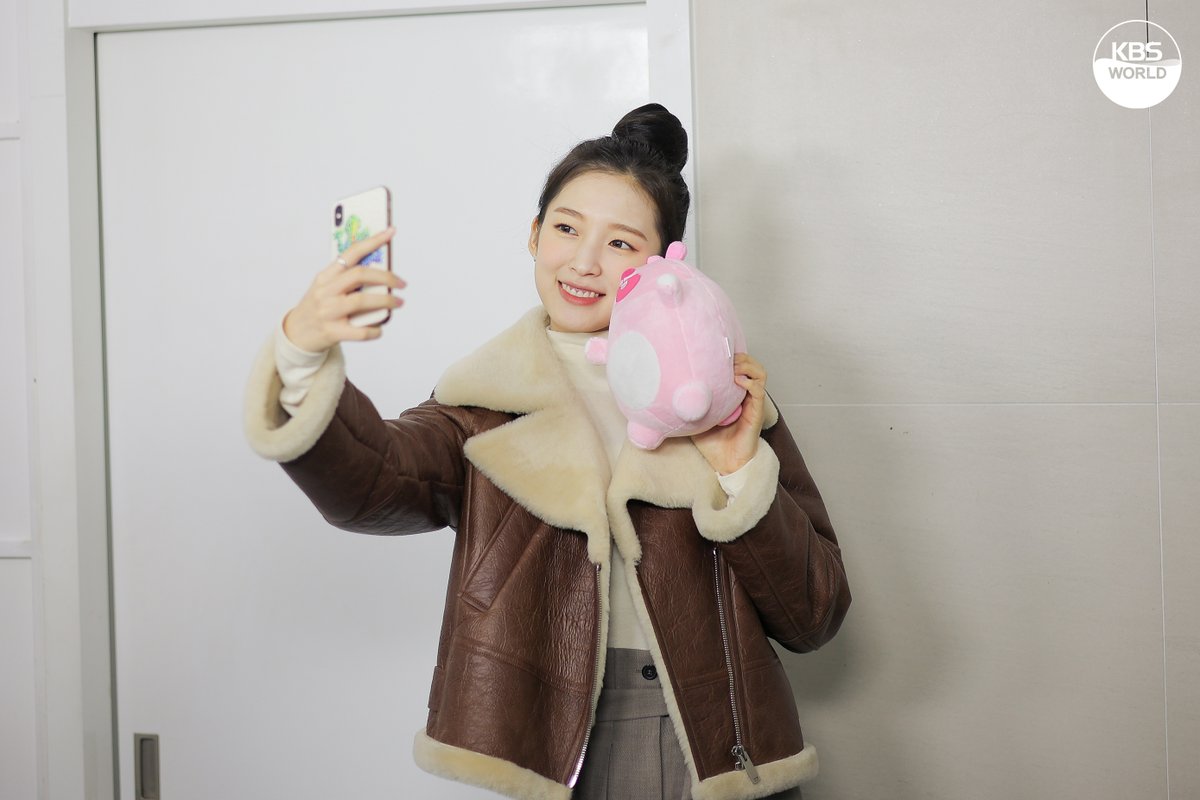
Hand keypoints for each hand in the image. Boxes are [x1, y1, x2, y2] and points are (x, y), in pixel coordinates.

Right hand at [282, 227, 404, 351]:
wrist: (296, 334)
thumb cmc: (318, 308)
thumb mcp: (326, 288)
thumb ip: (346, 280)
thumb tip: (382, 272)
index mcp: (325, 276)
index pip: (351, 252)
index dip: (372, 241)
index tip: (390, 232)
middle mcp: (325, 291)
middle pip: (359, 275)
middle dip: (386, 277)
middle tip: (402, 283)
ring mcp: (327, 312)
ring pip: (361, 301)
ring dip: (386, 301)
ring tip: (399, 303)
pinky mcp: (332, 332)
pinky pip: (360, 331)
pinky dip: (375, 329)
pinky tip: (380, 328)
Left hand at [691, 353, 767, 474]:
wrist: (725, 463)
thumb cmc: (713, 443)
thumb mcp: (695, 418)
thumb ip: (688, 405)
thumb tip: (666, 393)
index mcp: (734, 395)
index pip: (739, 367)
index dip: (731, 357)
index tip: (715, 354)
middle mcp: (746, 396)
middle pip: (752, 365)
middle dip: (740, 357)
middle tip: (725, 358)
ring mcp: (753, 403)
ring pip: (759, 373)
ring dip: (747, 365)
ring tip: (733, 368)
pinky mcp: (757, 412)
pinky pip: (759, 390)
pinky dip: (749, 381)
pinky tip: (736, 381)